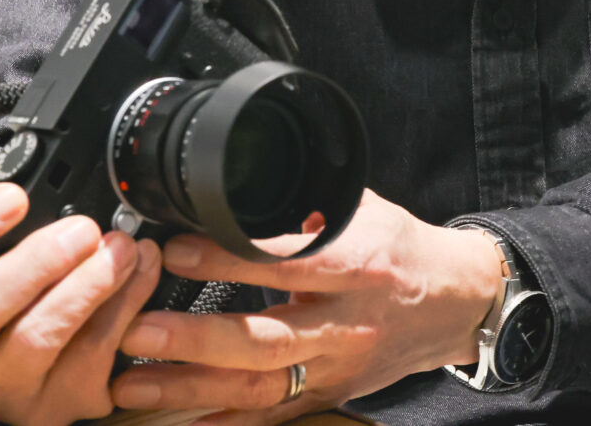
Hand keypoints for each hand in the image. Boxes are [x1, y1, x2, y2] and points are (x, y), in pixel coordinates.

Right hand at [0, 152, 163, 425]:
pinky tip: (138, 277)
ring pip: (34, 342)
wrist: (28, 373)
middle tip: (80, 229)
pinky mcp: (49, 410)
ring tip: (119, 248)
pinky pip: (88, 363)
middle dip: (33, 263)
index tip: (11, 198)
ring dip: (85, 287)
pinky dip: (121, 312)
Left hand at [107, 188, 502, 424]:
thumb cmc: (403, 248)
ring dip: (191, 387)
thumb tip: (238, 188)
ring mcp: (338, 367)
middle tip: (135, 330)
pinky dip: (227, 422)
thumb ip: (302, 203)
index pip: (287, 264)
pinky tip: (182, 422)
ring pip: (260, 385)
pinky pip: (275, 414)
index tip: (175, 250)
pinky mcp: (332, 393)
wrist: (458, 302)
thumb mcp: (362, 206)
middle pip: (266, 340)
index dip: (228, 259)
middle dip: (194, 340)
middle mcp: (347, 323)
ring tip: (132, 384)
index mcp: (358, 264)